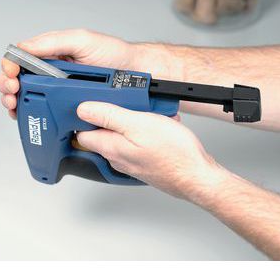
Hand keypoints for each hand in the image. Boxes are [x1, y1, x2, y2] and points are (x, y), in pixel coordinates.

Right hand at [0, 29, 171, 118]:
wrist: (135, 73)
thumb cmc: (113, 54)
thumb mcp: (82, 40)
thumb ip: (53, 42)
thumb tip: (25, 47)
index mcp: (51, 53)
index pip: (20, 59)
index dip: (9, 67)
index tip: (10, 75)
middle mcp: (51, 72)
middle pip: (18, 80)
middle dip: (7, 86)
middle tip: (11, 93)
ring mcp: (58, 90)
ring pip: (27, 98)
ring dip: (16, 102)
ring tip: (15, 105)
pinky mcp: (67, 106)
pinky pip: (45, 112)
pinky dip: (33, 115)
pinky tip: (30, 116)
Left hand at [76, 101, 224, 199]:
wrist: (197, 176)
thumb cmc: (173, 154)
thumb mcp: (138, 124)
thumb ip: (108, 116)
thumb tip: (83, 110)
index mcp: (110, 147)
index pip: (82, 132)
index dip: (84, 116)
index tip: (94, 103)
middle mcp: (117, 157)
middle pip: (104, 131)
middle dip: (115, 114)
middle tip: (132, 106)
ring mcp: (131, 160)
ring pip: (124, 134)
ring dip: (136, 120)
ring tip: (153, 115)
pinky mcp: (145, 160)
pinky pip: (139, 140)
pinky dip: (148, 130)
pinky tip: (162, 125)